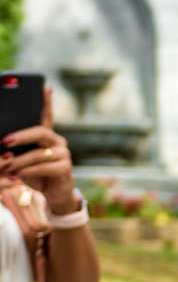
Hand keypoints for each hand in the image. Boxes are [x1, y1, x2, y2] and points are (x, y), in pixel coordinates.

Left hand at [1, 89, 78, 213]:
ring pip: (40, 153)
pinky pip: (46, 167)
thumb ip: (15, 149)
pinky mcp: (66, 168)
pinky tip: (20, 174)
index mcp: (47, 136)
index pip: (47, 115)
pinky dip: (30, 171)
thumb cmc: (34, 173)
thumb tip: (2, 144)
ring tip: (7, 166)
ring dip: (20, 160)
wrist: (52, 194)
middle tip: (4, 141)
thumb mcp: (21, 159)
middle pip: (41, 132)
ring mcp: (64, 154)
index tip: (45, 87)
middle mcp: (58, 141)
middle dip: (21, 136)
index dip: (46, 101)